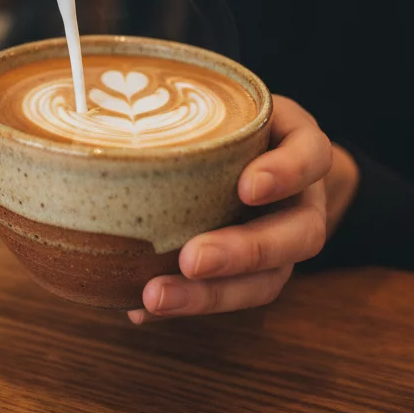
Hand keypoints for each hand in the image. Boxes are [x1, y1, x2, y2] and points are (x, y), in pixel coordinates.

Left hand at [129, 96, 358, 323]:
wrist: (266, 157)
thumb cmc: (233, 124)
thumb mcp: (226, 103)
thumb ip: (187, 108)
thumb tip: (102, 118)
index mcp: (299, 148)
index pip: (311, 155)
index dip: (286, 172)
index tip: (247, 186)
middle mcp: (302, 201)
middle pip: (298, 235)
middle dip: (244, 252)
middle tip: (193, 260)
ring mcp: (285, 242)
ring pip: (268, 281)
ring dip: (211, 295)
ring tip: (155, 297)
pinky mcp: (259, 273)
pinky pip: (231, 296)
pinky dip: (185, 302)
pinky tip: (139, 309)